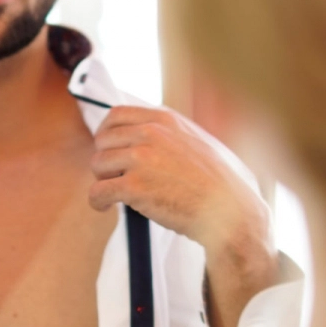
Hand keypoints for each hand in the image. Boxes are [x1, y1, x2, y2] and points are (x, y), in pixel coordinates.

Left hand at [87, 106, 269, 250]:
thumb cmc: (222, 183)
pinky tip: (104, 206)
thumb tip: (146, 135)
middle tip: (112, 175)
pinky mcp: (134, 187)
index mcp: (165, 120)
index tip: (107, 146)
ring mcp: (141, 159)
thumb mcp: (199, 141)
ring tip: (112, 193)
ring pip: (98, 164)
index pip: (117, 114)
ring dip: (102, 179)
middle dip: (105, 158)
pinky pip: (98, 191)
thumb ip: (171, 134)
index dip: (107, 132)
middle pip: (103, 139)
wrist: (229, 211)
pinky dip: (96, 201)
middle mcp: (150, 134)